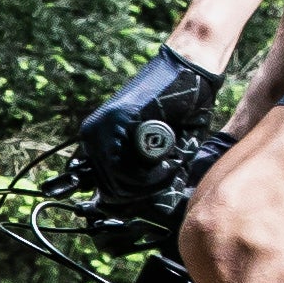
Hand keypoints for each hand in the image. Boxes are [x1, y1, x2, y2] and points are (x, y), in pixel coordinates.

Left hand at [70, 47, 226, 224]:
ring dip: (147, 186)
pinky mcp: (112, 122)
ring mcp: (99, 129)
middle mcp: (94, 136)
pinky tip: (166, 159)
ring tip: (169, 163)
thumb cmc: (180, 113)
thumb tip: (136, 210)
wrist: (189, 72)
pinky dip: (148, 175)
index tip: (151, 195)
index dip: (130, 201)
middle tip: (166, 174)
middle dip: (141, 194)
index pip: (103, 189)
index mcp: (102, 143)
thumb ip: (143, 177)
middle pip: (109, 192)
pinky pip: (122, 171)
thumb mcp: (159, 151)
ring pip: (114, 186)